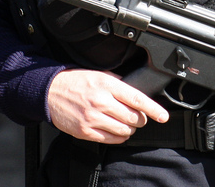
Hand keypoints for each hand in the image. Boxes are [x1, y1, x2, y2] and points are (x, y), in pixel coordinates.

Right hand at [47, 68, 169, 143]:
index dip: (153, 109)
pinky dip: (118, 136)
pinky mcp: (85, 131)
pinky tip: (115, 129)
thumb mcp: (100, 74)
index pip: (137, 99)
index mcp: (108, 85)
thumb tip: (136, 93)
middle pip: (133, 118)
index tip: (163, 116)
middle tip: (137, 116)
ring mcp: (93, 118)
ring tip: (125, 122)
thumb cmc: (77, 81)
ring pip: (124, 131)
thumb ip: (118, 83)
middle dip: (140, 119)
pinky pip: (110, 139)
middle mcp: (101, 102)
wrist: (51, 92)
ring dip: (129, 129)